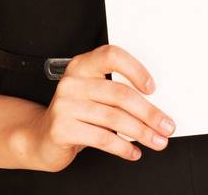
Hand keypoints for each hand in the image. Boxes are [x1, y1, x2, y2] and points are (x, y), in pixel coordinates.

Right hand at [16, 44, 174, 171]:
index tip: (153, 89)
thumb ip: (118, 94)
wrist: (41, 138)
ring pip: (114, 118)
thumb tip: (156, 109)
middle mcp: (72, 82)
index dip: (135, 70)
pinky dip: (122, 147)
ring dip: (142, 132)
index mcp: (83, 66)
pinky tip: (133, 151)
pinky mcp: (61, 129)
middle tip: (166, 126)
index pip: (112, 56)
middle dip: (149, 113)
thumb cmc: (76, 114)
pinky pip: (101, 138)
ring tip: (156, 141)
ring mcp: (64, 105)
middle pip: (120, 95)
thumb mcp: (95, 96)